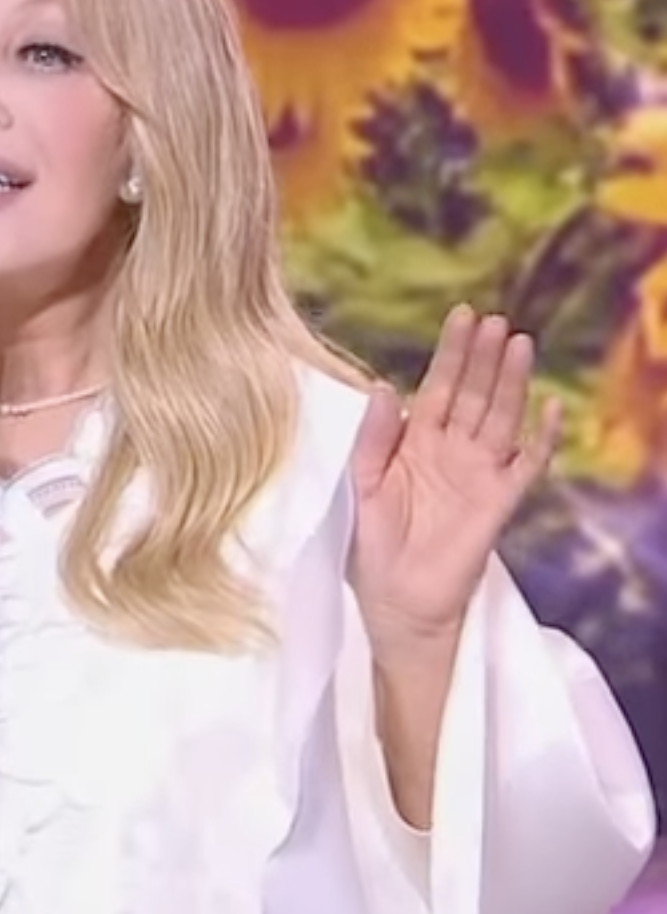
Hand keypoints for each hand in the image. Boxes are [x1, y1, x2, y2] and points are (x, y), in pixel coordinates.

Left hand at [348, 306, 560, 652]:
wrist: (396, 599)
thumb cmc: (371, 543)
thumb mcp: (362, 485)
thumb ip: (373, 438)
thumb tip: (383, 387)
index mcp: (415, 441)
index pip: (437, 386)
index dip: (450, 353)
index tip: (463, 315)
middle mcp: (452, 450)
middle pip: (473, 394)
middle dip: (483, 358)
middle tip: (496, 322)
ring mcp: (480, 473)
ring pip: (501, 418)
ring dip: (511, 383)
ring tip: (520, 344)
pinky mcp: (501, 501)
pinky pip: (528, 465)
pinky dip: (543, 438)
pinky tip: (551, 409)